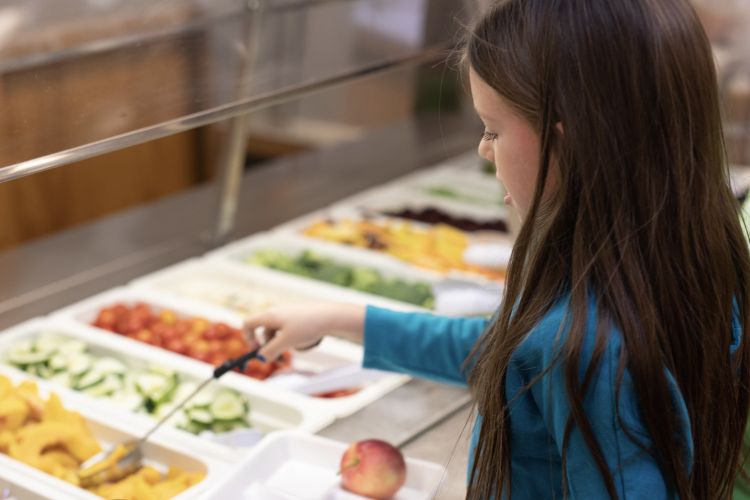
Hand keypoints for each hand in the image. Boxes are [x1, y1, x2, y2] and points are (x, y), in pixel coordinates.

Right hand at [243, 302, 365, 361]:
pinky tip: (310, 339)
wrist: (332, 316)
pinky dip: (297, 338)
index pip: (248, 323)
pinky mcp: (301, 316)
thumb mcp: (286, 342)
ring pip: (281, 334)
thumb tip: (260, 358)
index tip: (256, 351)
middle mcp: (278, 312)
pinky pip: (293, 331)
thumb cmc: (308, 326)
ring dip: (287, 344)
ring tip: (302, 345)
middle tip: (281, 360)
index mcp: (270, 315)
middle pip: (266, 332)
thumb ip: (270, 351)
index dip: (248, 338)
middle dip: (272, 348)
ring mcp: (290, 313)